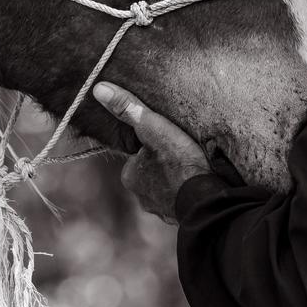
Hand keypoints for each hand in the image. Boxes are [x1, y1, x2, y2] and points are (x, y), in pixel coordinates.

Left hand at [92, 82, 209, 222]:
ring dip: (177, 178)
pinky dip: (188, 191)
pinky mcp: (180, 218)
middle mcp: (141, 197)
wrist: (207, 199)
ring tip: (194, 166)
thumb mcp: (153, 127)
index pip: (139, 155)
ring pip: (167, 187)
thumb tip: (98, 88)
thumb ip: (128, 109)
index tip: (170, 139)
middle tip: (184, 151)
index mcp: (130, 177)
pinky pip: (181, 200)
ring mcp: (161, 210)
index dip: (154, 145)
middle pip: (152, 172)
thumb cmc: (179, 162)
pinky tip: (200, 182)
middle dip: (165, 163)